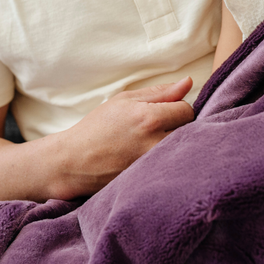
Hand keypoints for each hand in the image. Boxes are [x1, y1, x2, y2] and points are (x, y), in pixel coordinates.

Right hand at [48, 77, 194, 199]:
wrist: (73, 162)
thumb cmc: (98, 126)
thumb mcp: (125, 100)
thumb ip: (160, 92)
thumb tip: (189, 82)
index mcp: (148, 118)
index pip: (187, 110)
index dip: (179, 108)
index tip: (166, 111)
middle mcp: (153, 144)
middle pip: (190, 132)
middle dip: (180, 127)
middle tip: (161, 127)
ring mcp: (152, 166)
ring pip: (183, 150)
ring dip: (177, 144)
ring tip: (155, 142)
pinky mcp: (149, 181)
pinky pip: (172, 167)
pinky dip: (167, 161)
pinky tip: (152, 158)